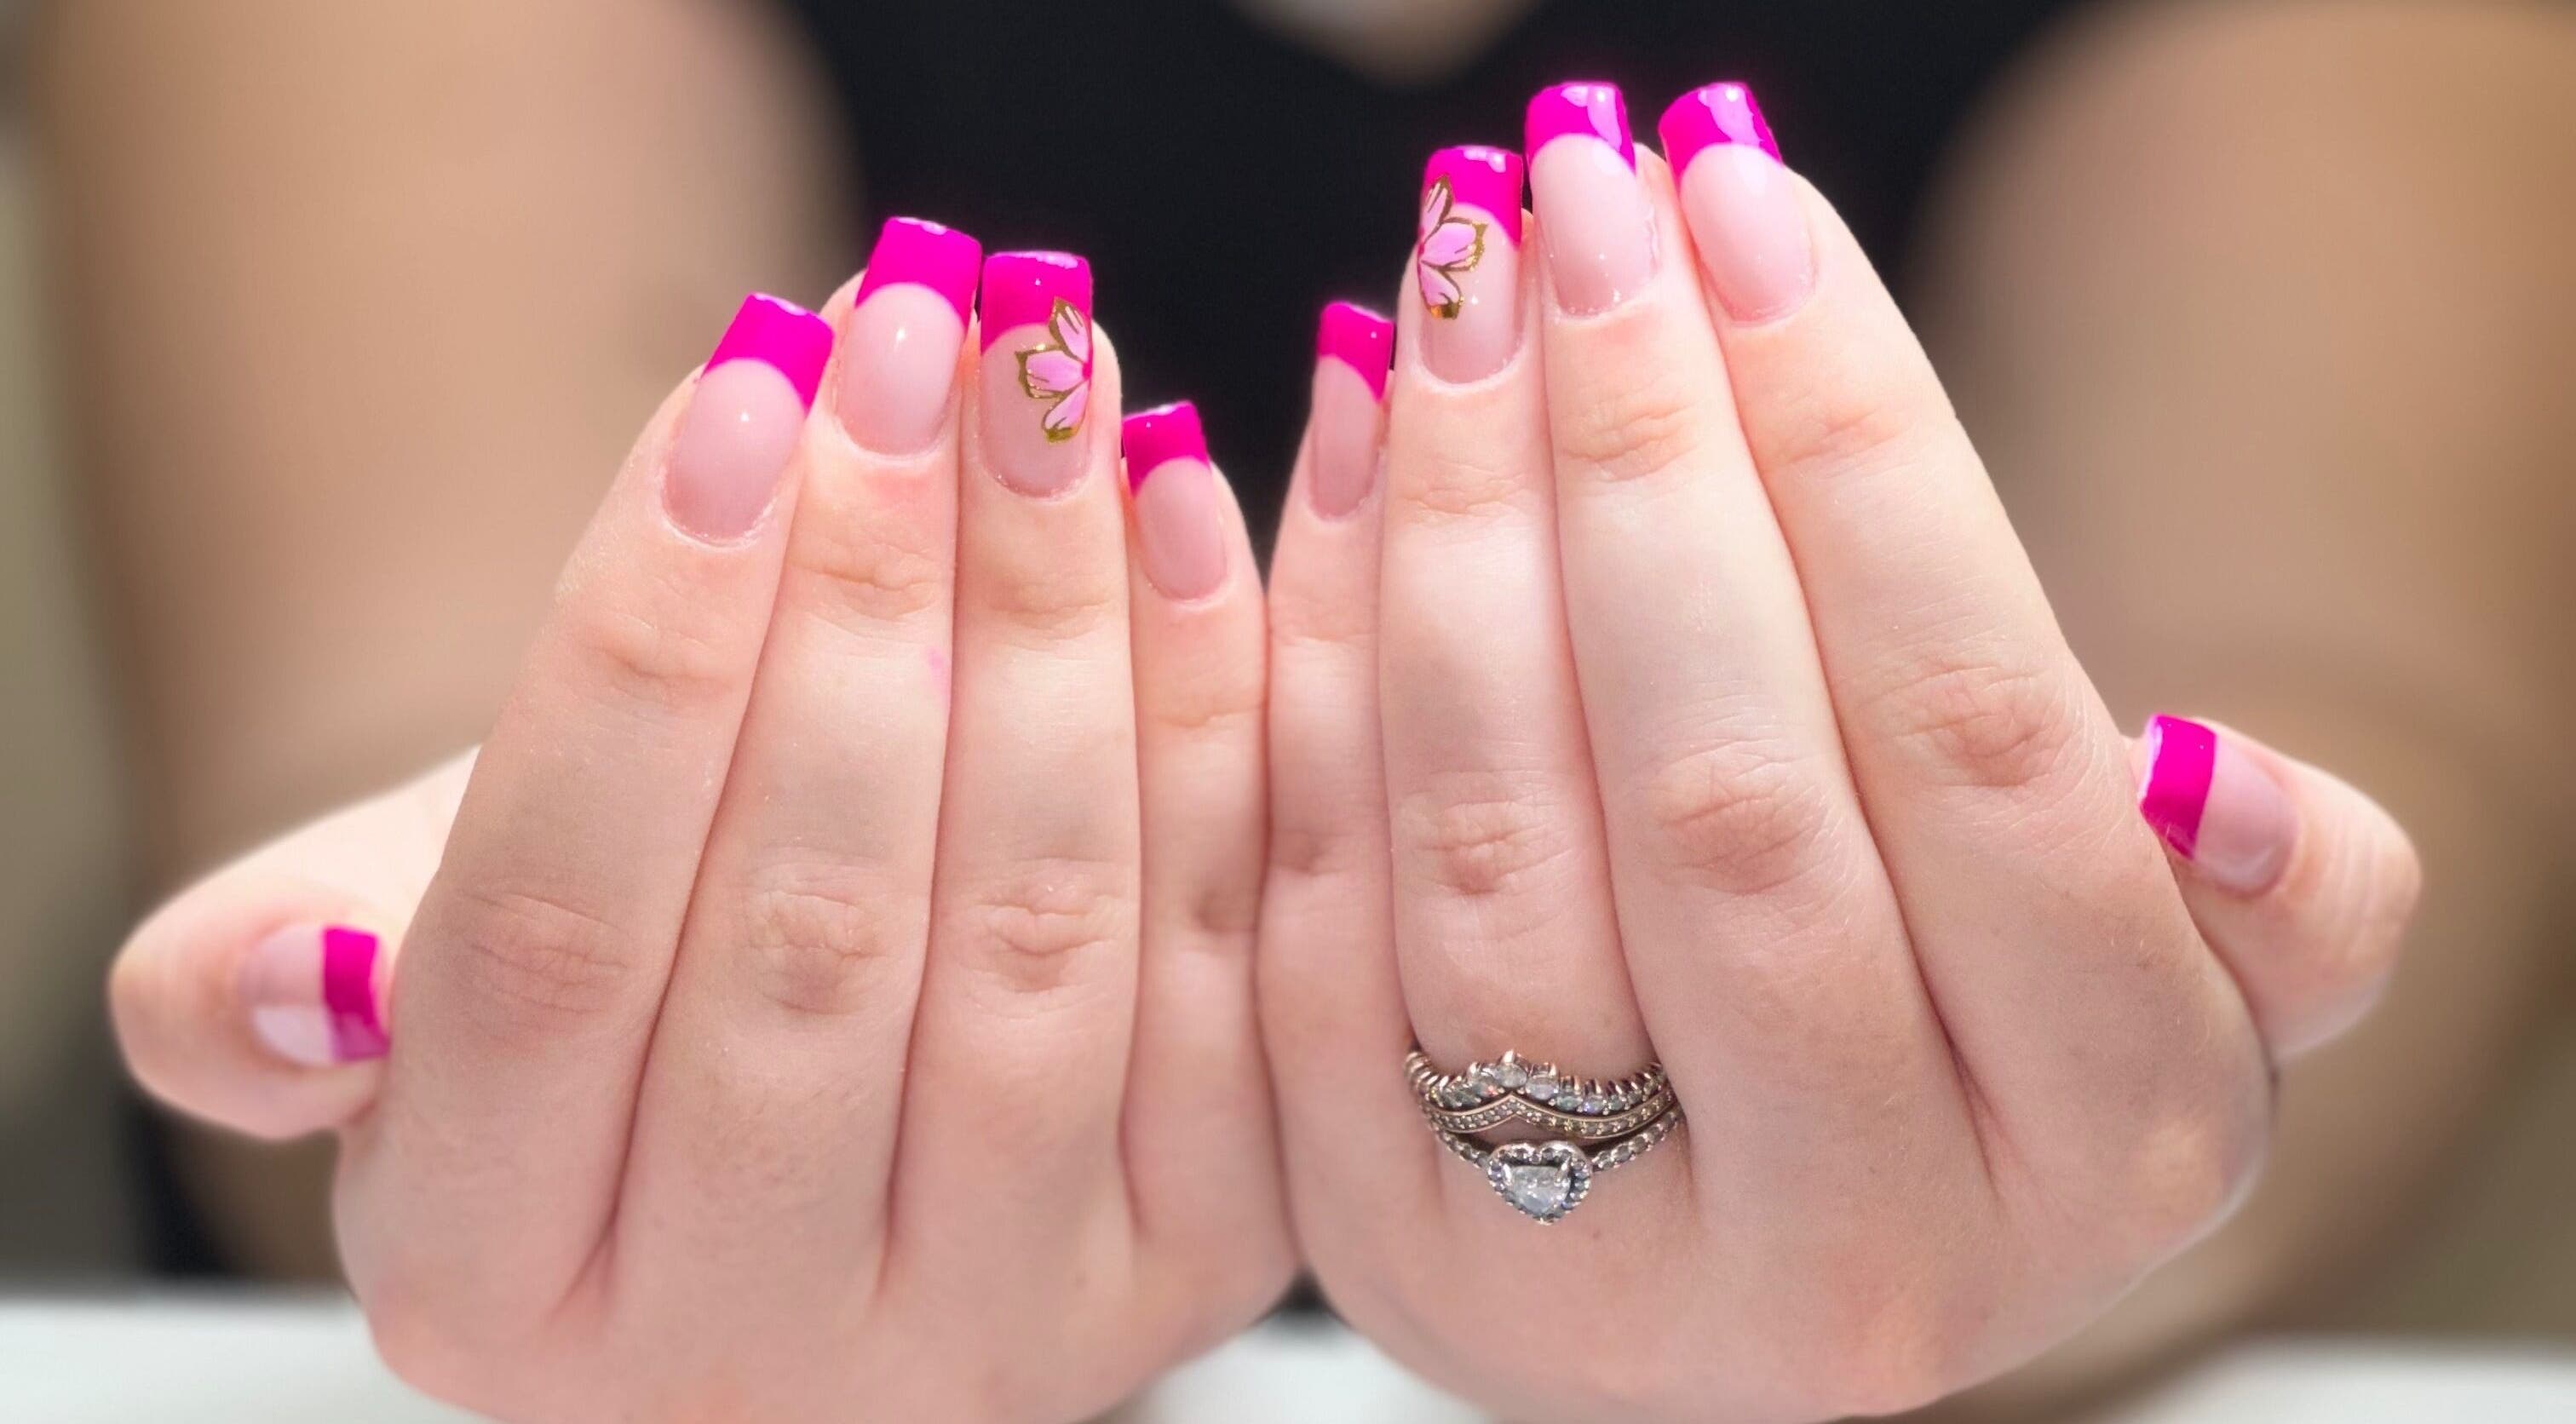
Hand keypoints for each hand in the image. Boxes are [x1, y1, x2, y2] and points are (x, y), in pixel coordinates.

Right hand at [110, 228, 1289, 1420]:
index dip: (645, 648)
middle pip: (815, 928)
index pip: (550, 941)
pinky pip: (1229, 956)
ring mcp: (1004, 1320)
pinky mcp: (1205, 1253)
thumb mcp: (375, 991)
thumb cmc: (587, 1002)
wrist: (801, 1127)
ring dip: (1055, 624)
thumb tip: (288, 989)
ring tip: (1047, 376)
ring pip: (1043, 939)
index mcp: (496, 1287)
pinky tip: (1178, 506)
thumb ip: (257, 989)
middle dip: (871, 591)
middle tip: (915, 323)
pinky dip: (1213, 714)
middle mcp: (749, 1353)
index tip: (736, 387)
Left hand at [1260, 83, 2419, 1421]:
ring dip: (1455, 530)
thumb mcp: (2196, 1008)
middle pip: (1724, 797)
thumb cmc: (1992, 1069)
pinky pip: (1311, 904)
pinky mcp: (1376, 1232)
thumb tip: (2198, 779)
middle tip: (1577, 200)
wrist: (1767, 1281)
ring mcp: (1586, 1270)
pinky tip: (1345, 447)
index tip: (1747, 209)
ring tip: (1454, 291)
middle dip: (1637, 459)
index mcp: (2105, 1149)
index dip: (1855, 450)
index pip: (1976, 743)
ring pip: (1491, 850)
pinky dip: (1314, 657)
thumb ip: (2277, 909)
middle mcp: (1850, 1249)